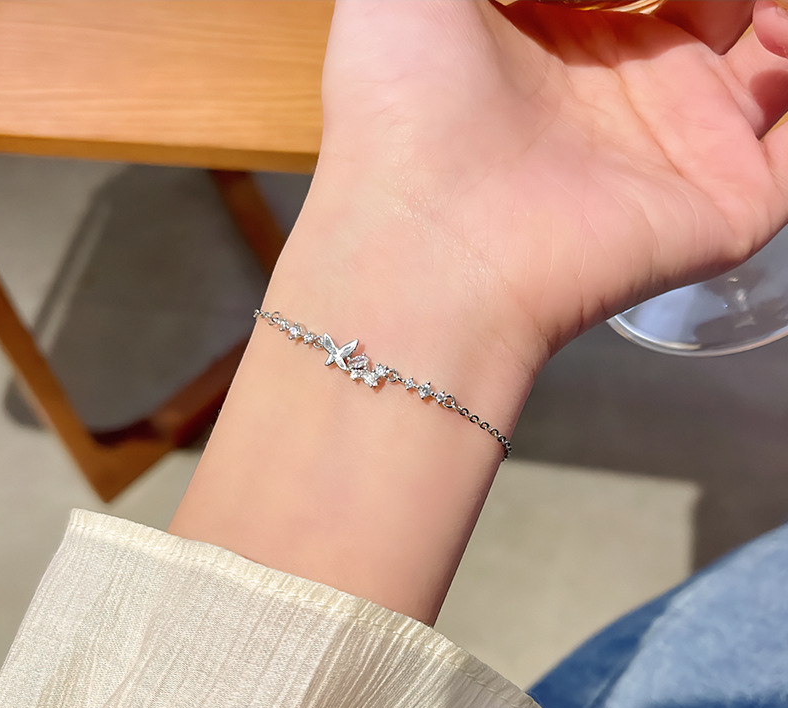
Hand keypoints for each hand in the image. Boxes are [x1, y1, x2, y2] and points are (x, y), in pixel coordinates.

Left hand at [317, 0, 787, 366]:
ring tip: (762, 12)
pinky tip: (780, 45)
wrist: (427, 239)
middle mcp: (624, 88)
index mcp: (558, 29)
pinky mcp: (722, 209)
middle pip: (718, 5)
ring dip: (784, 17)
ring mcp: (677, 150)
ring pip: (773, 66)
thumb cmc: (404, 99)